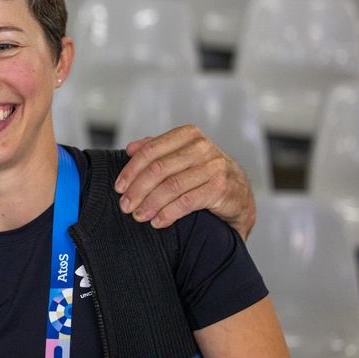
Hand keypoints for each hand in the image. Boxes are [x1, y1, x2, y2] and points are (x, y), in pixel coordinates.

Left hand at [115, 124, 256, 239]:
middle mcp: (203, 148)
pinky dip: (168, 213)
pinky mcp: (221, 188)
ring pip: (171, 186)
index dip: (131, 170)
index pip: (151, 150)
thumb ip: (157, 150)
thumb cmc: (204, 174)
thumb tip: (130, 148)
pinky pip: (187, 202)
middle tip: (125, 206)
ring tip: (138, 216)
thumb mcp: (181, 157)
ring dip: (150, 204)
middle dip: (137, 190)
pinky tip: (158, 222)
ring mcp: (214, 167)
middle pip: (159, 169)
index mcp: (188, 135)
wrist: (239, 194)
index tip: (119, 188)